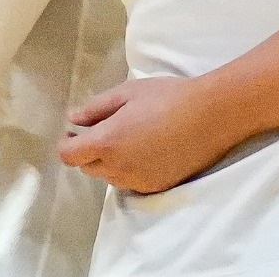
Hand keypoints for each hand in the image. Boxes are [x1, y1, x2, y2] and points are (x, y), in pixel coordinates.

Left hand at [61, 75, 236, 193]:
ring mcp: (138, 181)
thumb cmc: (169, 97)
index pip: (69, 155)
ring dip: (110, 162)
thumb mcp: (128, 92)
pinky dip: (131, 170)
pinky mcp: (156, 187)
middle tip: (107, 130)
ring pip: (110, 176)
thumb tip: (73, 120)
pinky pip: (132, 182)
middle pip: (88, 167)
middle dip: (89, 151)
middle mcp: (118, 168)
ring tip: (132, 139)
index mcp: (106, 142)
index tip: (74, 132)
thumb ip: (95, 107)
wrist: (212, 115)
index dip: (67, 143)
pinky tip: (149, 150)